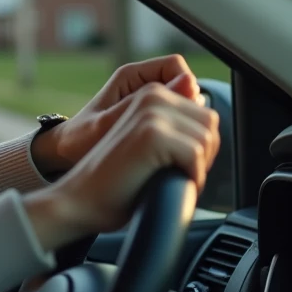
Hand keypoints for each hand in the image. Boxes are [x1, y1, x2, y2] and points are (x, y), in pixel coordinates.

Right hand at [23, 81, 218, 251]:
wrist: (80, 198)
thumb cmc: (115, 178)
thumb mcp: (148, 141)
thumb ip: (174, 125)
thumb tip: (209, 123)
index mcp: (150, 93)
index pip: (204, 115)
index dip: (198, 145)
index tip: (176, 163)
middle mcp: (152, 95)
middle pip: (210, 123)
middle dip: (202, 154)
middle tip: (176, 173)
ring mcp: (151, 112)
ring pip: (206, 139)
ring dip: (196, 166)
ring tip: (170, 178)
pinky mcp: (152, 133)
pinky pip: (196, 155)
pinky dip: (191, 177)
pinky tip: (168, 183)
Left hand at [31, 55, 201, 176]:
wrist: (66, 156)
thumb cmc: (80, 140)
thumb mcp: (107, 124)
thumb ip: (143, 103)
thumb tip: (189, 83)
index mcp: (131, 76)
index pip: (176, 67)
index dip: (187, 87)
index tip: (183, 114)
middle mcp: (143, 85)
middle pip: (186, 86)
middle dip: (192, 109)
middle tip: (186, 137)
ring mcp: (149, 103)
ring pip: (187, 105)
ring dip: (189, 124)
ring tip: (182, 147)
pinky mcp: (153, 120)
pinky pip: (180, 121)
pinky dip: (183, 134)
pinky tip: (177, 152)